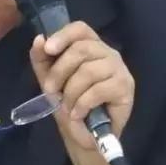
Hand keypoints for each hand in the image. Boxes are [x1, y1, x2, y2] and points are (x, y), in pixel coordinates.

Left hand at [29, 21, 133, 159]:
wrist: (84, 135)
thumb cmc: (69, 103)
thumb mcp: (48, 79)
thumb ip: (42, 58)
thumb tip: (39, 39)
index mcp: (90, 45)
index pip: (80, 29)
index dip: (63, 35)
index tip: (48, 49)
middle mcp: (107, 52)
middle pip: (81, 49)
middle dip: (59, 71)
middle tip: (50, 91)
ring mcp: (119, 69)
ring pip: (88, 71)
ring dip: (71, 93)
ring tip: (67, 107)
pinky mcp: (126, 87)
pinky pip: (98, 90)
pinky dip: (82, 104)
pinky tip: (78, 114)